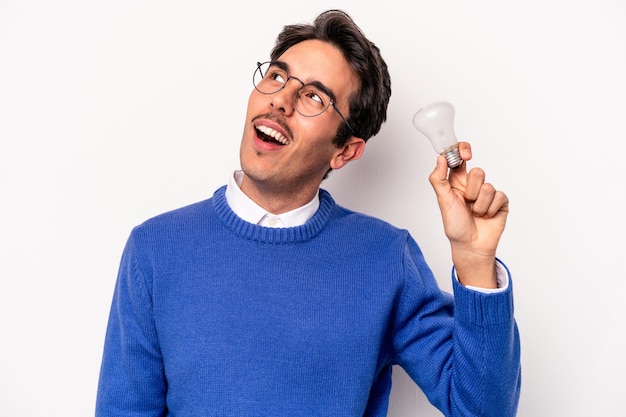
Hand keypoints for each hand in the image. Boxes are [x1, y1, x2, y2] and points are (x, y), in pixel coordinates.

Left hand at [428, 142, 508, 287]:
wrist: (470, 245)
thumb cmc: (455, 225)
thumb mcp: (443, 201)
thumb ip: (439, 179)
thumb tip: (440, 158)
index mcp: (457, 181)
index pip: (461, 157)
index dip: (464, 150)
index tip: (465, 155)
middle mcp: (473, 185)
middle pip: (478, 172)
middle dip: (470, 190)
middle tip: (466, 202)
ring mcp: (488, 193)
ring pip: (487, 186)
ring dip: (479, 204)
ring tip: (475, 213)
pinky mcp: (500, 202)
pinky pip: (498, 196)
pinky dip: (489, 210)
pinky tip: (486, 217)